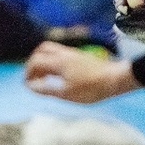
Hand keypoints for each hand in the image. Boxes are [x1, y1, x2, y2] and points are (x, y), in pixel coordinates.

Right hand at [24, 42, 138, 102]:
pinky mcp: (80, 56)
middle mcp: (65, 54)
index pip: (35, 61)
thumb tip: (31, 86)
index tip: (29, 85)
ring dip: (44, 61)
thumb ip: (47, 90)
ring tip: (47, 78)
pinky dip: (53, 61)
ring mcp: (73, 53)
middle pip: (41, 50)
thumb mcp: (67, 94)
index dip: (28, 73)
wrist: (116, 79)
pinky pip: (60, 53)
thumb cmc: (91, 89)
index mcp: (59, 62)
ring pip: (52, 50)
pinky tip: (59, 75)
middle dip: (34, 63)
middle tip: (35, 78)